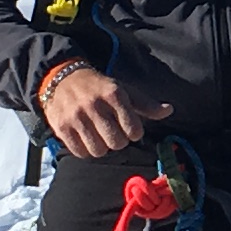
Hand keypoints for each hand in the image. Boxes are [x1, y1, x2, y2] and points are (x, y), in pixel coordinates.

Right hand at [39, 63, 170, 163]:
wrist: (62, 78)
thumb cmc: (99, 87)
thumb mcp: (124, 90)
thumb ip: (146, 104)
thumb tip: (169, 110)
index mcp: (114, 95)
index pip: (134, 130)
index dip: (134, 132)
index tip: (129, 128)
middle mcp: (94, 105)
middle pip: (116, 143)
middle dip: (118, 141)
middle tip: (113, 133)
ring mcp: (76, 117)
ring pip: (98, 150)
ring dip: (101, 147)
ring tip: (99, 135)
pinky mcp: (61, 127)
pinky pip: (80, 152)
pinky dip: (85, 150)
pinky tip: (85, 138)